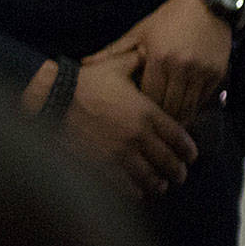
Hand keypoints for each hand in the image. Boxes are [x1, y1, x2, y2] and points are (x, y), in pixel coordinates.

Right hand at [59, 50, 198, 198]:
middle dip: (177, 171)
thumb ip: (139, 62)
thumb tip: (150, 52)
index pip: (178, 137)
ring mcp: (118, 155)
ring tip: (162, 186)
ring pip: (148, 178)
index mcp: (147, 113)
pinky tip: (138, 193)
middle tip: (181, 175)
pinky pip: (123, 187)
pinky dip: (134, 192)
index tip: (192, 155)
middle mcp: (137, 137)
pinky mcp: (99, 167)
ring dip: (158, 184)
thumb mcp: (118, 66)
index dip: (188, 149)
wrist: (52, 101)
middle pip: (167, 161)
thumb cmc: (86, 82)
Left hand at [92, 0, 233, 123]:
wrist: (210, 3)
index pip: (148, 97)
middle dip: (159, 120)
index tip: (136, 117)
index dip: (142, 110)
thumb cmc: (170, 18)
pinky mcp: (217, 73)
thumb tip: (83, 64)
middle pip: (168, 107)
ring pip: (187, 108)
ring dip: (177, 119)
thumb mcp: (140, 31)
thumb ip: (113, 51)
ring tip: (167, 127)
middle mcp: (181, 67)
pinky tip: (185, 111)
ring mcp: (201, 71)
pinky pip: (203, 100)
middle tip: (151, 129)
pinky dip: (193, 108)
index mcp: (158, 58)